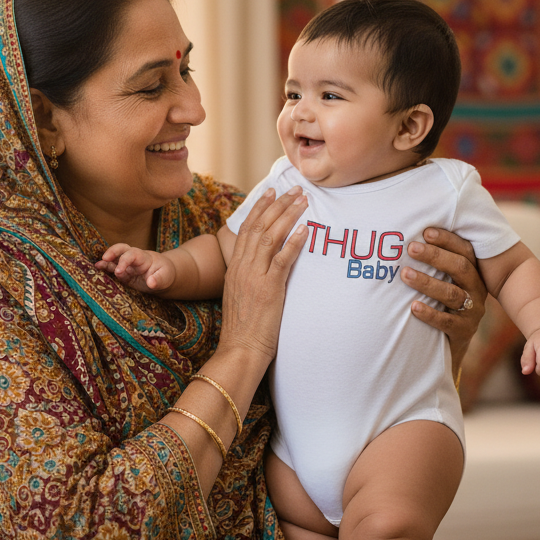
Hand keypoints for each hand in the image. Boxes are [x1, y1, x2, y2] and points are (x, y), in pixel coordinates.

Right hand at [99, 243, 175, 292]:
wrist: (163, 275)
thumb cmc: (165, 273)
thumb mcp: (165, 277)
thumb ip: (158, 279)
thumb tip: (151, 283)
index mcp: (144, 257)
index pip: (132, 254)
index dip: (124, 261)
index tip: (119, 272)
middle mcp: (133, 258)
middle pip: (122, 249)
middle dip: (113, 252)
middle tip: (105, 258)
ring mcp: (127, 265)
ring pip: (115, 258)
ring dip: (106, 261)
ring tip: (97, 266)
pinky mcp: (123, 273)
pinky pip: (112, 269)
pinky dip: (105, 268)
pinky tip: (97, 269)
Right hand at [216, 187, 308, 364]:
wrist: (239, 351)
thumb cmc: (244, 330)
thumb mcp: (241, 297)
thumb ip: (250, 279)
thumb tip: (265, 269)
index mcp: (234, 269)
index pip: (246, 230)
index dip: (259, 208)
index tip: (271, 192)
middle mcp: (242, 268)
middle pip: (259, 227)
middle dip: (278, 204)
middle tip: (294, 188)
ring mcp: (254, 277)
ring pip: (270, 237)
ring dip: (288, 216)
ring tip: (303, 200)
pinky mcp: (268, 289)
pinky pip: (282, 260)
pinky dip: (294, 242)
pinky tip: (305, 229)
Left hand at [402, 227, 486, 376]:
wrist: (451, 344)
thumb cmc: (442, 304)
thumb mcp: (444, 281)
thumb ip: (434, 263)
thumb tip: (407, 237)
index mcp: (473, 272)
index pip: (464, 250)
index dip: (447, 240)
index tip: (425, 232)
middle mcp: (476, 289)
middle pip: (460, 268)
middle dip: (435, 256)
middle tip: (411, 248)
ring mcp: (472, 311)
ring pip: (451, 293)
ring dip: (427, 282)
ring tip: (405, 274)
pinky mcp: (464, 331)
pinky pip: (447, 322)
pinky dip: (429, 313)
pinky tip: (413, 307)